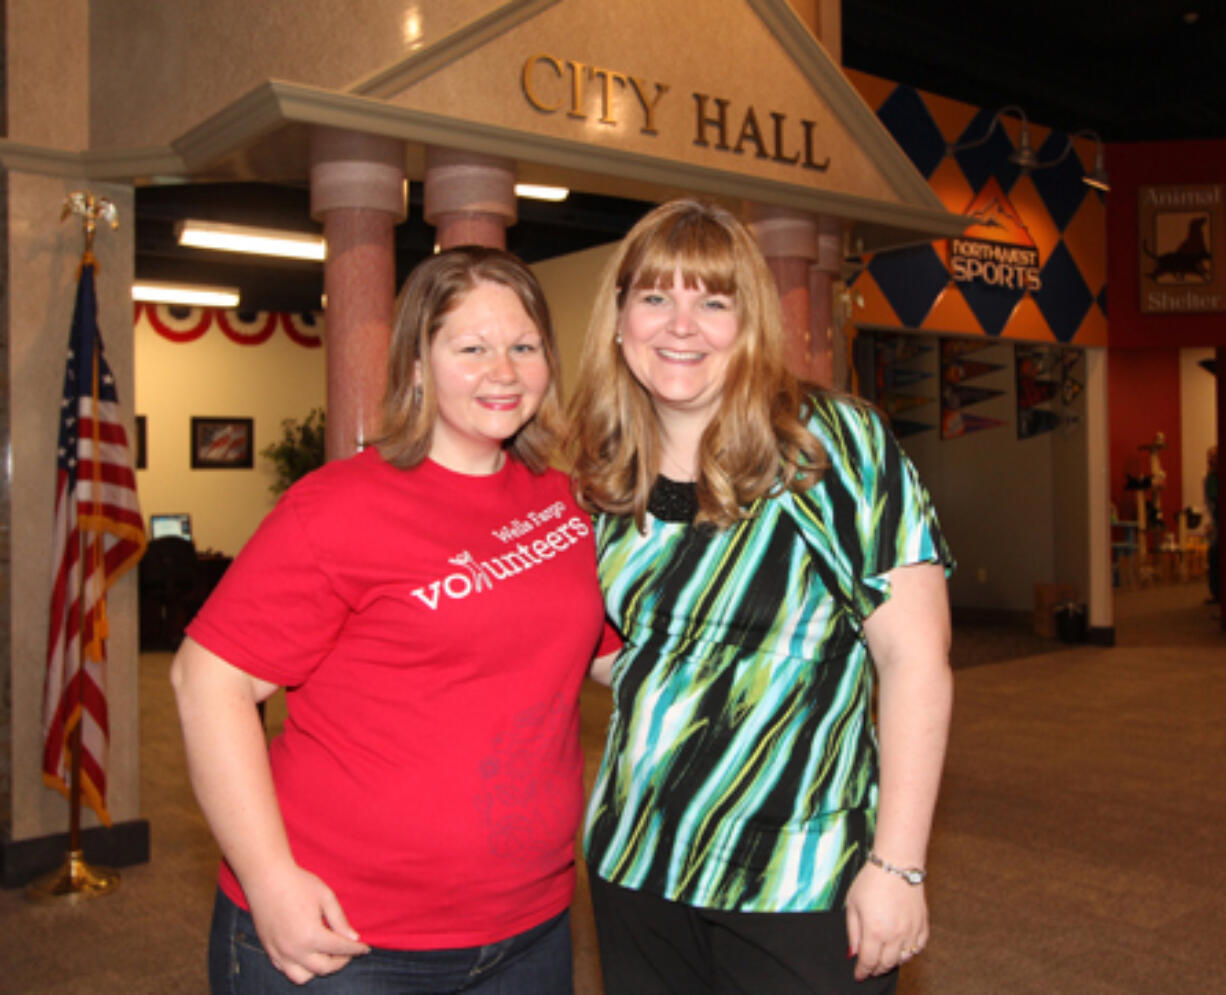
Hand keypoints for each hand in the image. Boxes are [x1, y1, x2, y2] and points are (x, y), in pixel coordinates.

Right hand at [244, 864, 370, 983]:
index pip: (340, 949)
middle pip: (324, 968)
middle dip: (340, 961)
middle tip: (348, 951)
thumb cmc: (299, 884)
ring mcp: (279, 953)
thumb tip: (353, 938)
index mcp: (311, 935)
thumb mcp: (326, 897)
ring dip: (318, 969)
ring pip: (303, 977)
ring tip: (327, 954)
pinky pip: (286, 970)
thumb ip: (340, 920)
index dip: (356, 949)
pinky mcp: (269, 951)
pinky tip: (308, 953)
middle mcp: (295, 950)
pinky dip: (300, 967)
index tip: (365, 948)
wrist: (267, 878)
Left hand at [845, 863, 927, 981]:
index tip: (859, 976)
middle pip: (886, 964)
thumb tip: (853, 953)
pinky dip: (909, 953)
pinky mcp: (922, 925)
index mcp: (875, 930)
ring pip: (903, 959)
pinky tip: (901, 949)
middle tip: (870, 968)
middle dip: (876, 969)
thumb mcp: (853, 904)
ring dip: (892, 962)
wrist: (896, 864)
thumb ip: (853, 932)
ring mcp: (911, 931)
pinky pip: (918, 948)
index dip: (863, 972)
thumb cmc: (871, 880)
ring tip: (884, 958)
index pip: (869, 961)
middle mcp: (895, 935)